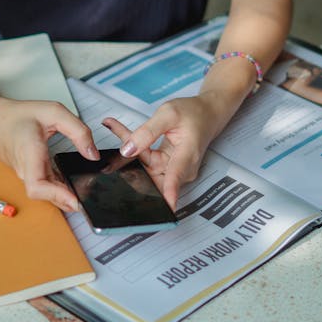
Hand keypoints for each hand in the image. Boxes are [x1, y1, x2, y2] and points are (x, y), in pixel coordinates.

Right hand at [0, 97, 98, 210]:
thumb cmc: (19, 115)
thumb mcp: (54, 112)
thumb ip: (77, 131)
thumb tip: (93, 154)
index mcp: (29, 153)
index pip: (37, 186)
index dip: (57, 196)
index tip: (75, 201)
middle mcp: (26, 169)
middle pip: (46, 195)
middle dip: (68, 200)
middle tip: (91, 198)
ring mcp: (25, 174)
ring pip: (46, 193)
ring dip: (65, 196)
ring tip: (86, 192)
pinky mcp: (28, 174)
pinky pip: (44, 186)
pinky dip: (59, 189)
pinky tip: (72, 185)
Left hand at [102, 94, 226, 210]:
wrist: (207, 114)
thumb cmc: (193, 114)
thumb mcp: (168, 114)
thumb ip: (147, 132)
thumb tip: (128, 150)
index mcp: (187, 155)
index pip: (174, 178)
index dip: (166, 194)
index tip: (161, 208)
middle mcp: (182, 168)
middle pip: (149, 173)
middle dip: (129, 160)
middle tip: (115, 145)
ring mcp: (173, 170)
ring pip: (144, 166)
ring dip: (130, 149)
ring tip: (116, 127)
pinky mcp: (166, 167)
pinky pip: (146, 162)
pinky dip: (135, 147)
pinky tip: (122, 132)